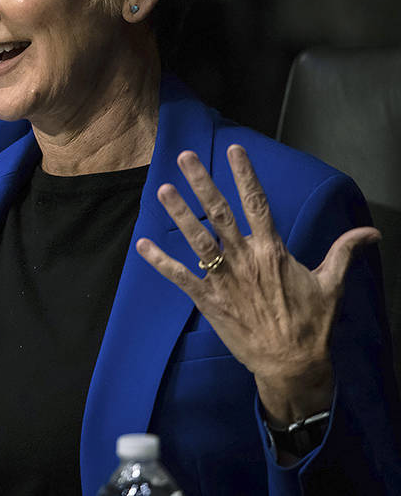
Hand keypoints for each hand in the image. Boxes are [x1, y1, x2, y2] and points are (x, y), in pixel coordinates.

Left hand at [135, 144, 379, 424]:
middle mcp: (245, 259)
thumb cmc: (311, 323)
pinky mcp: (208, 300)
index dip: (245, 175)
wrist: (291, 363)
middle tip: (184, 157)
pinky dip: (159, 261)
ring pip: (198, 240)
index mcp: (272, 251)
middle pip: (220, 214)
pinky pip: (180, 277)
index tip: (234, 150)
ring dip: (179, 214)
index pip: (257, 204)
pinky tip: (141, 245)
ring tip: (163, 189)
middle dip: (202, 183)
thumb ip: (344, 252)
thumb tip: (372, 233)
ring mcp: (224, 279)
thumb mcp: (331, 284)